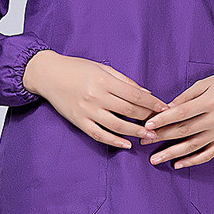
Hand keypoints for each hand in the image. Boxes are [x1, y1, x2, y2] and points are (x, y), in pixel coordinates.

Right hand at [23, 51, 170, 149]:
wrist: (49, 75)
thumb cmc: (78, 68)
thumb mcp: (102, 68)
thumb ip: (125, 81)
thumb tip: (146, 94)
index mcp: (104, 80)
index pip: (135, 95)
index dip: (152, 103)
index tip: (165, 108)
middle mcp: (96, 96)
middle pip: (129, 111)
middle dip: (148, 118)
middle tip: (161, 123)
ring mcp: (87, 110)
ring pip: (117, 126)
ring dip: (136, 132)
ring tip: (149, 135)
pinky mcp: (78, 121)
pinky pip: (99, 135)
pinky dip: (114, 142)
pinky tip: (126, 144)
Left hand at [140, 67, 213, 168]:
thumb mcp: (204, 83)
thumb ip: (185, 97)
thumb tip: (166, 109)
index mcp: (211, 101)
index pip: (182, 113)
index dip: (164, 119)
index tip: (147, 124)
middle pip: (184, 131)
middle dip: (161, 136)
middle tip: (143, 141)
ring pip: (193, 146)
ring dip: (172, 153)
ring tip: (155, 159)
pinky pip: (207, 154)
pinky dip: (192, 161)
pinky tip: (178, 164)